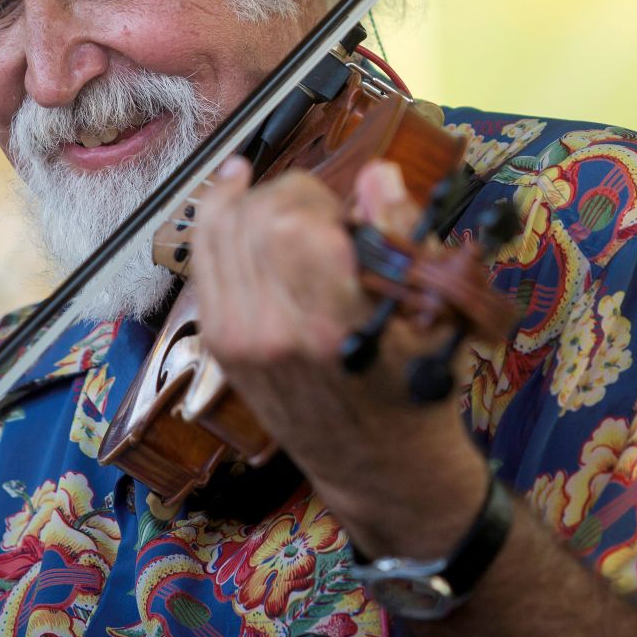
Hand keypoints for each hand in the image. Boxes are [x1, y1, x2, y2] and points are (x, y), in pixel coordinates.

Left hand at [191, 157, 486, 557]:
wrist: (377, 463)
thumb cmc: (414, 387)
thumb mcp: (433, 313)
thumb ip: (401, 234)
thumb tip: (378, 174)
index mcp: (333, 322)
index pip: (293, 221)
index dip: (316, 195)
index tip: (344, 210)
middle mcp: (274, 330)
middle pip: (254, 218)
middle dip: (289, 195)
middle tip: (323, 213)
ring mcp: (239, 337)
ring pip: (219, 230)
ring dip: (252, 202)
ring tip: (283, 202)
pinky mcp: (220, 342)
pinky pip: (203, 259)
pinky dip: (216, 220)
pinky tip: (235, 194)